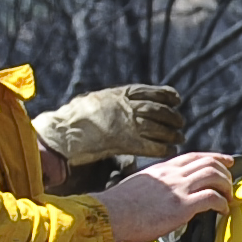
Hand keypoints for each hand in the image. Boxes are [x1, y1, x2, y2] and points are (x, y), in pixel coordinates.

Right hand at [34, 82, 187, 169]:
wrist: (61, 132)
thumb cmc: (72, 117)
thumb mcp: (95, 100)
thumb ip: (112, 101)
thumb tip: (120, 103)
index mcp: (119, 94)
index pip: (150, 92)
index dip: (166, 95)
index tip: (177, 99)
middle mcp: (126, 107)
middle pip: (158, 109)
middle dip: (172, 116)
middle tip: (180, 122)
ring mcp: (127, 124)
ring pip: (158, 127)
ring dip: (171, 133)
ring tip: (179, 137)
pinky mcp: (125, 143)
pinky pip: (152, 146)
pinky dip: (163, 148)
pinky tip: (170, 150)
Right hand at [101, 150, 233, 241]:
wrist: (109, 214)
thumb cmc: (118, 207)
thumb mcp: (139, 185)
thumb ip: (155, 185)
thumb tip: (161, 195)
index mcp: (162, 169)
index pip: (194, 156)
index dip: (214, 157)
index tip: (226, 160)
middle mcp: (173, 174)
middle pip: (209, 163)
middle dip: (225, 172)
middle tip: (230, 184)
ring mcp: (178, 188)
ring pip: (215, 176)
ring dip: (226, 187)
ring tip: (227, 198)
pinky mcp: (182, 206)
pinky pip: (212, 198)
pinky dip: (222, 203)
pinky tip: (222, 211)